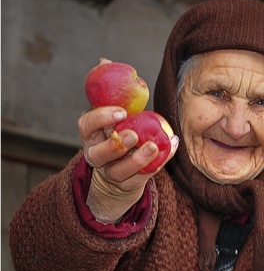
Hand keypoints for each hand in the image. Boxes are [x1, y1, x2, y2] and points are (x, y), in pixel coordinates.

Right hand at [78, 106, 178, 222]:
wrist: (121, 174)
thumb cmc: (121, 136)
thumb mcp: (118, 123)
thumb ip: (125, 111)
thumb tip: (141, 86)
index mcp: (92, 135)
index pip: (86, 125)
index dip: (100, 118)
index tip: (122, 112)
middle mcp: (97, 155)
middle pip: (98, 154)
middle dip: (115, 145)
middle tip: (133, 135)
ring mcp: (111, 172)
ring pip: (119, 171)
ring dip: (137, 160)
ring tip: (153, 147)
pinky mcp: (128, 184)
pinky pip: (143, 176)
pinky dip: (159, 162)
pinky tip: (169, 149)